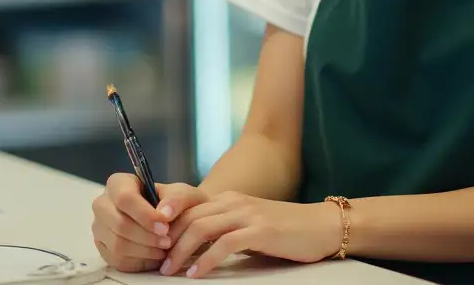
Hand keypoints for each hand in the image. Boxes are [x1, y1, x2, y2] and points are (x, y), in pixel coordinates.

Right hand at [90, 174, 208, 272]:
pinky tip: (154, 255)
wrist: (169, 220)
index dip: (145, 215)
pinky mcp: (104, 249)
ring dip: (145, 250)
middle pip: (119, 224)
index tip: (165, 226)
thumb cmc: (171, 203)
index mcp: (118, 183)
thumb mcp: (180, 194)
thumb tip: (164, 213)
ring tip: (163, 249)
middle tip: (167, 241)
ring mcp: (100, 228)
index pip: (125, 198)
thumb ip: (176, 198)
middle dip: (147, 236)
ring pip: (118, 245)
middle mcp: (103, 204)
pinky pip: (118, 260)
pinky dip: (140, 261)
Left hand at [161, 193, 341, 277]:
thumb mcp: (248, 225)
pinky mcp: (261, 231)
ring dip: (182, 251)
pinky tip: (198, 273)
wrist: (321, 226)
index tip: (152, 240)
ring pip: (202, 228)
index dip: (167, 220)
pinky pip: (226, 243)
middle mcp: (234, 202)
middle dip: (168, 240)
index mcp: (228, 199)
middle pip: (190, 216)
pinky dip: (207, 259)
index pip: (188, 204)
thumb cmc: (284, 230)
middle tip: (158, 263)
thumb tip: (193, 248)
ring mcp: (247, 214)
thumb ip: (223, 230)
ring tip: (171, 270)